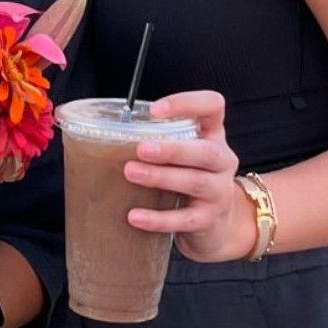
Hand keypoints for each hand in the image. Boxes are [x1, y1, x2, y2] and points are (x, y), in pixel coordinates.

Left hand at [124, 90, 256, 263]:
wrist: (219, 223)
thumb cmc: (189, 175)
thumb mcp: (183, 152)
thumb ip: (158, 137)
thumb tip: (105, 132)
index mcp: (213, 135)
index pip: (212, 106)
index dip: (187, 103)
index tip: (154, 110)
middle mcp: (221, 161)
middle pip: (206, 151)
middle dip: (172, 150)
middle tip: (141, 149)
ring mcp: (219, 191)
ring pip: (195, 182)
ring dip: (161, 177)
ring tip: (130, 173)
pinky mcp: (208, 220)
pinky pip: (184, 220)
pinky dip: (158, 218)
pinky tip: (135, 216)